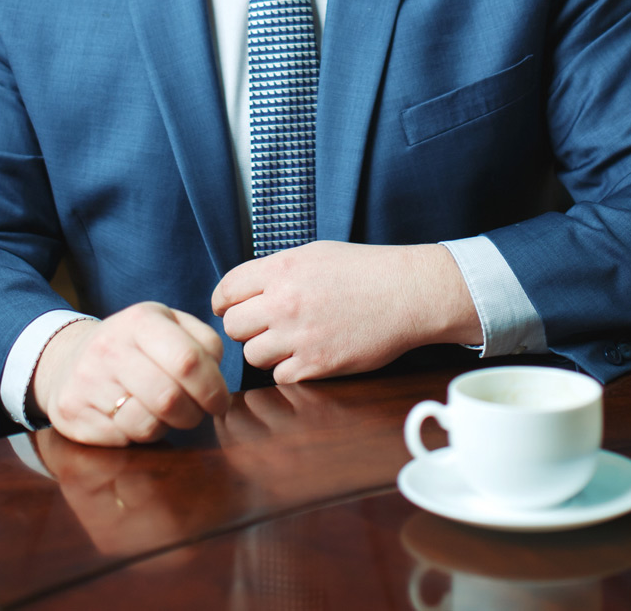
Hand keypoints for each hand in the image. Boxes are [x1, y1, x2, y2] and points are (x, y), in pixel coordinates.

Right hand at [31, 302, 230, 445]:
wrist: (66, 360)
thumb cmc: (132, 346)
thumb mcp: (167, 325)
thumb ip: (203, 341)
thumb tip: (217, 371)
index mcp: (140, 321)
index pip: (188, 360)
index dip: (213, 388)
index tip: (220, 401)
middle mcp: (109, 348)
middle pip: (169, 398)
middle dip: (193, 413)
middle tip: (196, 412)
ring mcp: (87, 382)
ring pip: (146, 425)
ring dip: (166, 426)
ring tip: (164, 413)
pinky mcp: (73, 414)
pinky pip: (122, 439)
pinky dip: (138, 435)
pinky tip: (134, 416)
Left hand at [211, 241, 480, 383]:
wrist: (406, 294)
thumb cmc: (364, 270)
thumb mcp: (314, 254)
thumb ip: (276, 270)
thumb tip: (244, 290)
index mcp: (281, 269)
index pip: (226, 290)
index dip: (223, 301)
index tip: (227, 308)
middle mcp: (284, 303)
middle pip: (233, 326)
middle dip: (244, 327)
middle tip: (262, 326)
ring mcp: (300, 336)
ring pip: (252, 355)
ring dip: (265, 350)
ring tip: (287, 341)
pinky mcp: (317, 365)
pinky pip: (280, 376)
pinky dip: (289, 369)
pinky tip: (306, 355)